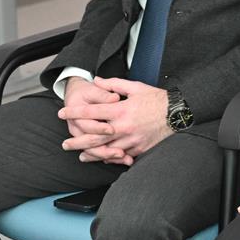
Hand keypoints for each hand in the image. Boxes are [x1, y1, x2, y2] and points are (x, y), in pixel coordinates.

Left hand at [56, 77, 171, 163]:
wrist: (177, 113)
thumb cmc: (157, 99)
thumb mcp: (136, 87)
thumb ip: (114, 84)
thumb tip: (98, 81)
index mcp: (121, 110)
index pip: (91, 112)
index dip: (74, 113)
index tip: (62, 113)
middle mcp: (123, 127)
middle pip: (94, 137)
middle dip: (77, 141)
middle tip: (65, 144)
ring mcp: (131, 140)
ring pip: (105, 151)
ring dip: (91, 154)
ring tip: (81, 155)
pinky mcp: (138, 148)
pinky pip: (120, 156)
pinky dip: (109, 158)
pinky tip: (102, 158)